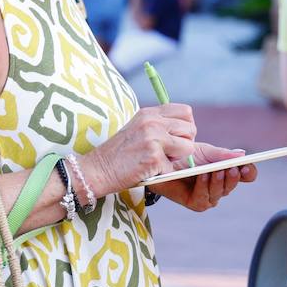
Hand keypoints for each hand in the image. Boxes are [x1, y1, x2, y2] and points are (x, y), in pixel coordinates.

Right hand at [78, 104, 197, 196]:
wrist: (96, 169)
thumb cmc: (117, 154)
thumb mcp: (137, 129)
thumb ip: (159, 126)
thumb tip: (187, 132)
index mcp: (149, 113)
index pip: (186, 112)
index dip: (186, 128)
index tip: (176, 139)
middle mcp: (152, 122)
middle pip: (191, 129)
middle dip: (184, 145)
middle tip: (168, 154)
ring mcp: (153, 138)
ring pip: (188, 148)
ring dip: (176, 159)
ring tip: (157, 161)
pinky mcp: (153, 157)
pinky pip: (173, 168)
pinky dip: (162, 173)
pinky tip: (146, 171)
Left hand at [150, 142, 256, 211]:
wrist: (162, 163)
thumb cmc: (185, 157)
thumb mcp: (205, 152)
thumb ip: (222, 154)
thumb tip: (242, 154)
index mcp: (228, 172)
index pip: (246, 174)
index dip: (249, 171)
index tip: (246, 164)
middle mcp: (221, 186)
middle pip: (234, 184)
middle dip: (234, 176)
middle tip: (233, 168)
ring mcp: (210, 196)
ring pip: (221, 192)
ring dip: (219, 181)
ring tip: (216, 170)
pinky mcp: (196, 203)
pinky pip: (205, 197)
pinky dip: (205, 186)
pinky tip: (203, 175)